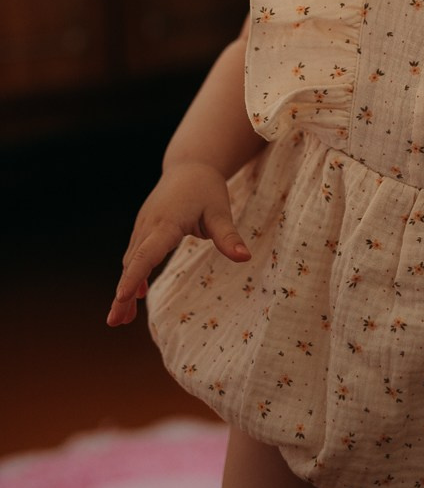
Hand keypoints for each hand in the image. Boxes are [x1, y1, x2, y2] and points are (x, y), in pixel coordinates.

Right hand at [107, 162, 250, 327]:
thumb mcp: (220, 211)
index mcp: (167, 223)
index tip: (122, 298)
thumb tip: (245, 258)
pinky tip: (135, 294)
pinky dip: (132, 274)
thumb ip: (228, 236)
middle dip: (122, 293)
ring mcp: (143, 226)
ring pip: (131, 262)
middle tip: (114, 322)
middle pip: (133, 264)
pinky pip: (135, 255)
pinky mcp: (143, 228)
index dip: (134, 277)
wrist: (189, 165)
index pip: (148, 254)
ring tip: (121, 319)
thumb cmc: (206, 188)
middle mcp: (149, 226)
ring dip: (125, 288)